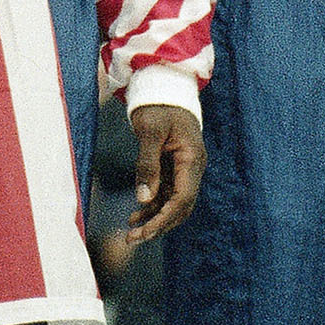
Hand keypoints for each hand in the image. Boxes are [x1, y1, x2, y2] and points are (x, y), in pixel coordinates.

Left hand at [127, 103, 205, 245]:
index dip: (165, 217)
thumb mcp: (149, 131)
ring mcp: (184, 168)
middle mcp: (192, 167)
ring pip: (173, 203)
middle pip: (180, 206)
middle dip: (159, 224)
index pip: (183, 197)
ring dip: (154, 218)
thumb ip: (147, 164)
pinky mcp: (173, 167)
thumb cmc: (157, 105)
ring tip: (132, 232)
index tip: (145, 231)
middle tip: (134, 238)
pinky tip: (136, 214)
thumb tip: (144, 198)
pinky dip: (152, 205)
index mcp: (192, 158)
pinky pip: (166, 193)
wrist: (162, 86)